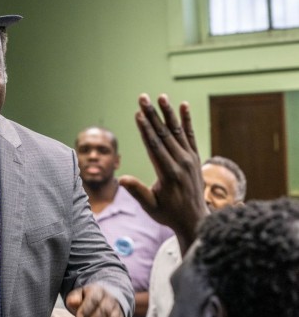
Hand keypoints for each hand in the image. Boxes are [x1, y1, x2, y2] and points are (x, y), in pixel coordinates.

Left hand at [65, 284, 125, 316]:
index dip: (86, 310)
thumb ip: (74, 298)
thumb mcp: (78, 296)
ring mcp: (117, 310)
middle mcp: (110, 300)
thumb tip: (71, 302)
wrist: (103, 300)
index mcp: (98, 291)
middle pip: (104, 311)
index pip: (93, 299)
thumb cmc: (86, 300)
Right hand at [118, 93, 207, 255]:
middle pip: (164, 134)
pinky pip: (190, 136)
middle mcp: (181, 163)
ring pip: (177, 131)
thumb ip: (138, 191)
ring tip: (161, 97)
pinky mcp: (195, 158)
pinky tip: (183, 106)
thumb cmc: (168, 214)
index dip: (145, 128)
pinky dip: (186, 121)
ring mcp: (190, 159)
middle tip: (143, 98)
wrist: (195, 220)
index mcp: (169, 174)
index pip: (154, 146)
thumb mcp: (150, 206)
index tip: (138, 113)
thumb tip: (122, 180)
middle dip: (152, 114)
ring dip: (168, 113)